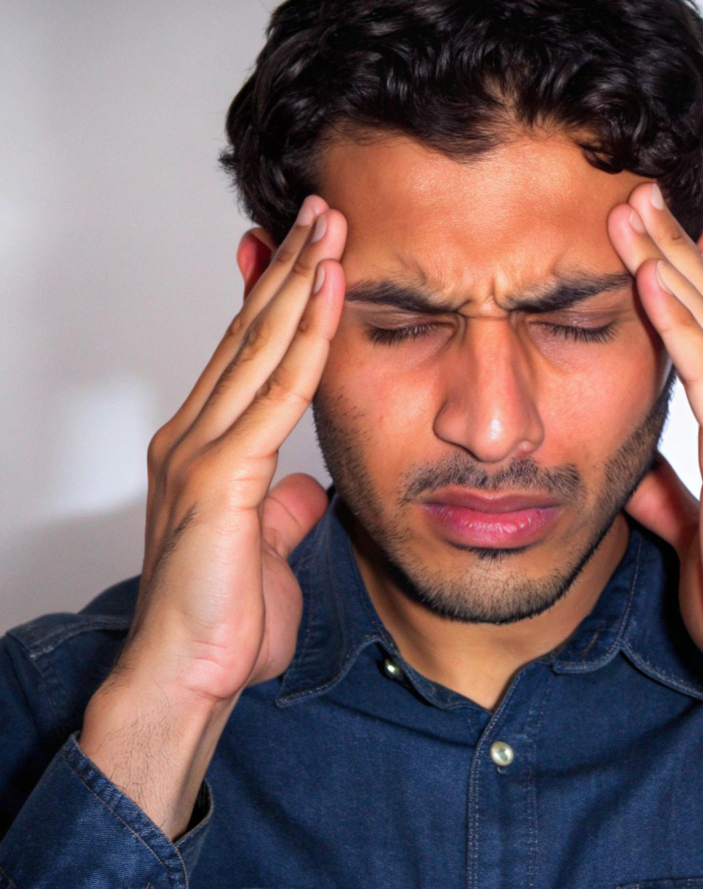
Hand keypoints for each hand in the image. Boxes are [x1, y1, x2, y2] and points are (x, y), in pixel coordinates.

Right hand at [116, 194, 346, 703]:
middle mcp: (196, 435)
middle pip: (250, 332)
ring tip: (330, 225)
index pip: (248, 354)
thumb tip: (307, 484)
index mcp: (207, 447)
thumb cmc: (219, 619)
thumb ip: (282, 505)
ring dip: (298, 280)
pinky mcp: (219, 477)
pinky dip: (307, 338)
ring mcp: (202, 451)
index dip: (277, 299)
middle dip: (289, 266)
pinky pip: (277, 393)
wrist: (186, 678)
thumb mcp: (264, 545)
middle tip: (322, 210)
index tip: (310, 253)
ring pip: (259, 345)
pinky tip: (330, 292)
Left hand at [606, 182, 702, 699]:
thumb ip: (672, 494)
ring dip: (671, 265)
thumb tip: (640, 474)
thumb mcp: (700, 532)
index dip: (692, 285)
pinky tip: (650, 278)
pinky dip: (679, 323)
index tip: (659, 242)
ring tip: (632, 212)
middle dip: (678, 251)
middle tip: (639, 197)